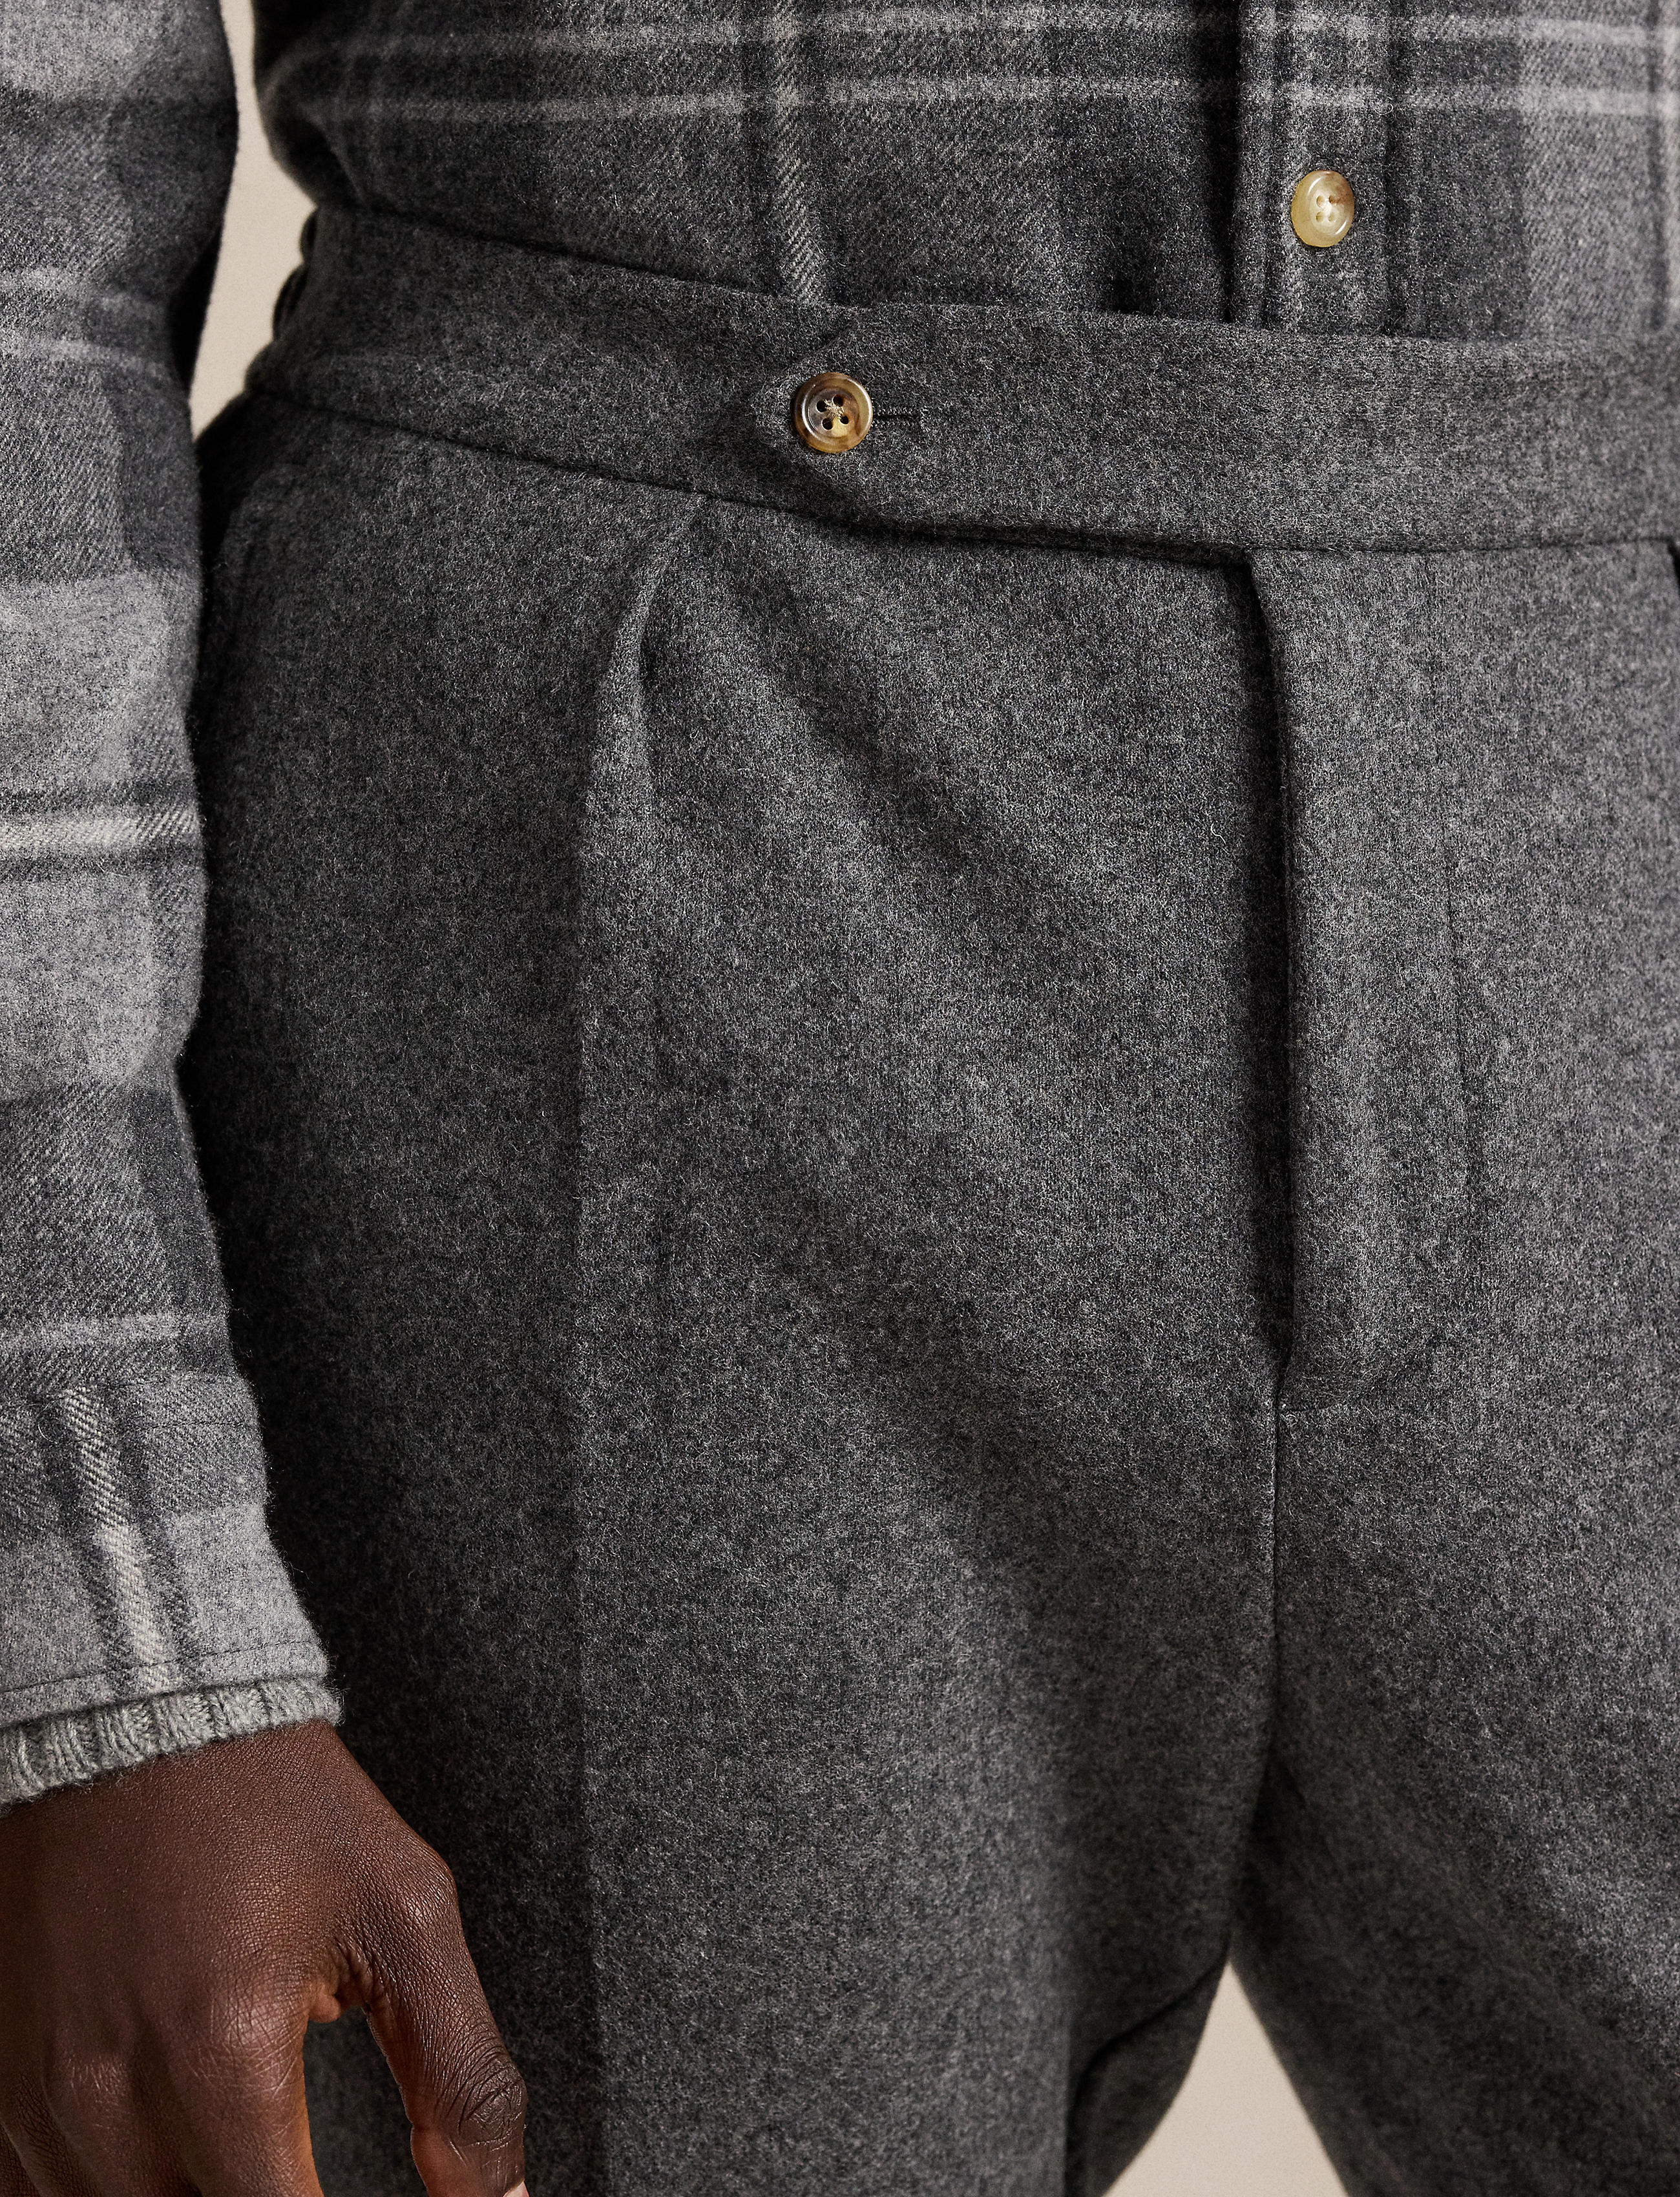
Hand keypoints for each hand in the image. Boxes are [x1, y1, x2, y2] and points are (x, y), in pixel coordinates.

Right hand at [0, 1719, 525, 2196]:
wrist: (140, 1712)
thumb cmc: (274, 1800)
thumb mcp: (405, 1913)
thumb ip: (462, 2073)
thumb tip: (500, 2196)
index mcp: (220, 2059)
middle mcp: (109, 2103)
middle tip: (312, 2161)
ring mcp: (37, 2109)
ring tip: (256, 2145)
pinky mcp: (1, 2095)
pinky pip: (51, 2196)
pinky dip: (125, 2185)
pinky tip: (180, 2147)